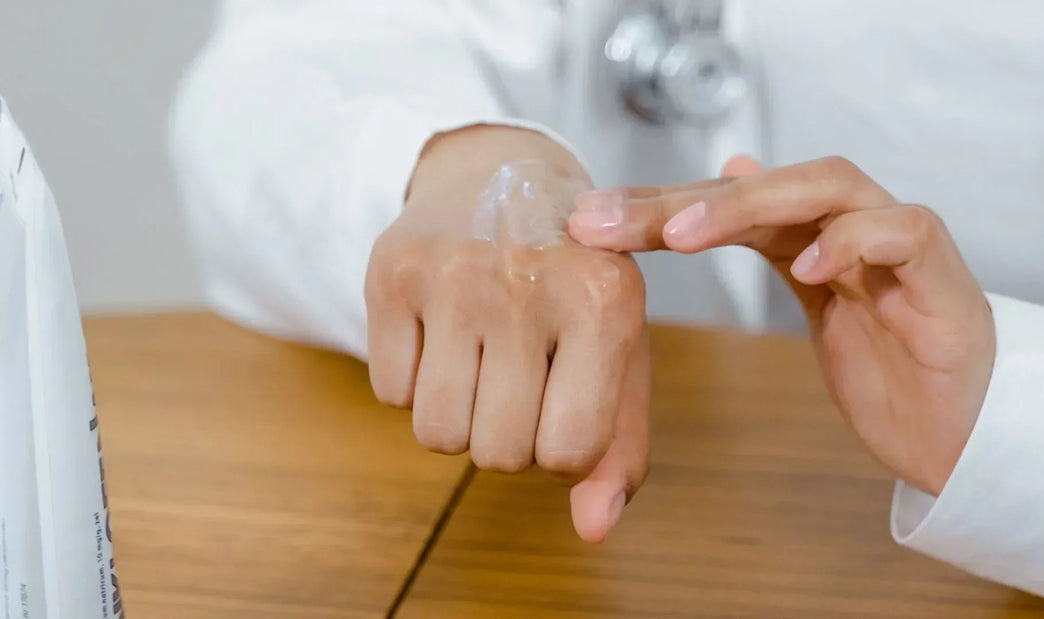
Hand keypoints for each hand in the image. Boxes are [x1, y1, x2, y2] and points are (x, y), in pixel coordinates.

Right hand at [365, 126, 649, 540]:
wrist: (501, 171)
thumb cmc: (573, 281)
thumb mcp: (619, 352)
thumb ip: (619, 447)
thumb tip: (593, 529)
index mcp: (606, 301)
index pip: (568, 452)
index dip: (561, 448)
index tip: (563, 403)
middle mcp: (530, 280)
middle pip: (497, 454)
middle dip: (508, 436)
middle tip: (518, 376)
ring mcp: (454, 272)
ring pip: (436, 435)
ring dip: (459, 417)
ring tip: (480, 357)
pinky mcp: (392, 269)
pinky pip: (388, 395)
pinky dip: (414, 382)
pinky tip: (440, 331)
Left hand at [568, 156, 993, 495]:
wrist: (966, 431)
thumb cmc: (891, 371)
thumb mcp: (814, 305)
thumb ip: (770, 242)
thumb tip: (725, 176)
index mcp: (811, 235)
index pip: (724, 202)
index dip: (656, 207)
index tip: (588, 224)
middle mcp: (852, 225)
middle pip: (764, 186)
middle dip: (680, 200)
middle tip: (609, 221)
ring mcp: (898, 244)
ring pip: (828, 188)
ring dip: (752, 204)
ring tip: (684, 234)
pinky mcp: (941, 278)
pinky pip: (902, 232)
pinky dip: (852, 240)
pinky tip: (806, 262)